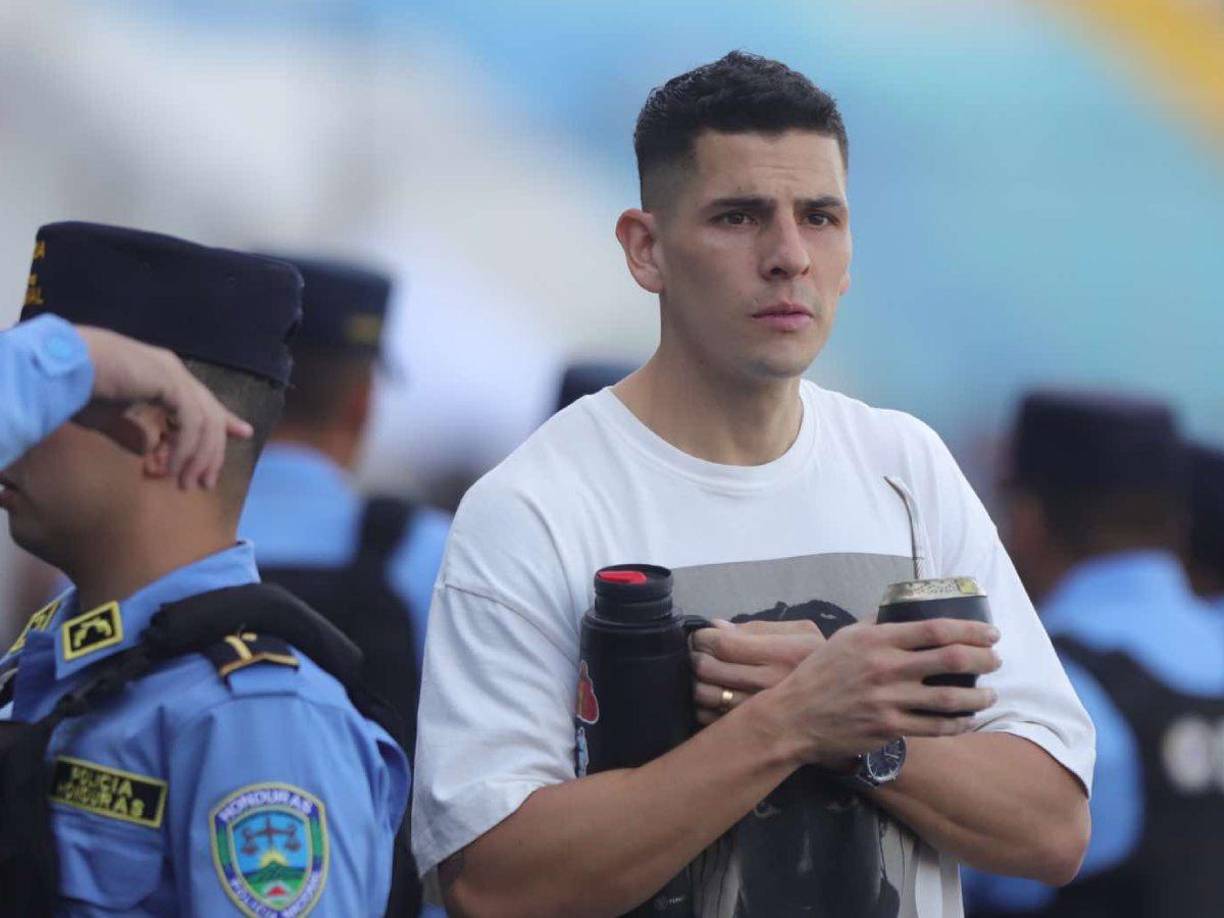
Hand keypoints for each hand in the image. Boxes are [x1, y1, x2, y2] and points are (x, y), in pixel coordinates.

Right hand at [72, 326, 252, 489]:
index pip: (202, 400)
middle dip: (211, 452)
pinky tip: (172, 468)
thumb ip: (130, 432)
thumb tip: (147, 449)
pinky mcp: (169, 382)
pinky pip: (191, 423)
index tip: (243, 433)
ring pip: (205, 422)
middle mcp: (171, 370)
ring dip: (198, 458)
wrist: (58, 368)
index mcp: (160, 374)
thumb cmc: (74, 389)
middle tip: (204, 483)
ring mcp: (172, 373)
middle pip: (210, 415)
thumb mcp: (106, 418)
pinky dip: (186, 449)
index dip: (224, 418)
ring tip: (185, 484)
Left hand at [692, 619, 825, 725]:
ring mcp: (760, 712)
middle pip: (708, 668)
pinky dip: (701, 706)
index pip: (723, 643)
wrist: (849, 707)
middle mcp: (770, 684)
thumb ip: (758, 628)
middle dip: (695, 657)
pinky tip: (712, 698)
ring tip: (702, 676)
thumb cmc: (822, 664)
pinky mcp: (751, 732)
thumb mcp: (803, 635)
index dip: (703, 638)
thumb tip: (716, 626)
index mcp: (783, 654)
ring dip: (695, 682)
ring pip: (705, 695)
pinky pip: (710, 718)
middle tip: (697, 654)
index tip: (702, 637)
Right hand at [701, 617, 1000, 769]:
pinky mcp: (889, 728)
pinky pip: (935, 727)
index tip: (990, 633)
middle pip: (951, 660)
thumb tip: (903, 614)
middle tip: (996, 660)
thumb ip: (876, 626)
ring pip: (950, 698)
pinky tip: (968, 718)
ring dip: (978, 695)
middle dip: (984, 659)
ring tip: (990, 693)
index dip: (970, 629)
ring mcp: (888, 701)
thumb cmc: (819, 673)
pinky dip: (959, 723)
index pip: (935, 629)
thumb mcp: (844, 639)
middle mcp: (886, 668)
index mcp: (876, 640)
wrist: (795, 716)